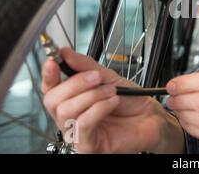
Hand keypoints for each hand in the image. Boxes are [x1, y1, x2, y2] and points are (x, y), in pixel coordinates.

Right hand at [42, 47, 183, 153]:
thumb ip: (85, 66)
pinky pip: (83, 124)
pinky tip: (113, 102)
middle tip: (97, 78)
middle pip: (52, 100)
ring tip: (111, 91)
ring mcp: (77, 133)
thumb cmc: (131, 101)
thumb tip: (65, 52)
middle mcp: (70, 117)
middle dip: (75, 84)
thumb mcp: (108, 77)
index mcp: (72, 99)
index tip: (54, 60)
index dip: (48, 74)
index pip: (49, 88)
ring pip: (66, 111)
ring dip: (92, 96)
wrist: (151, 117)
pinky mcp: (87, 146)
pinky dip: (99, 108)